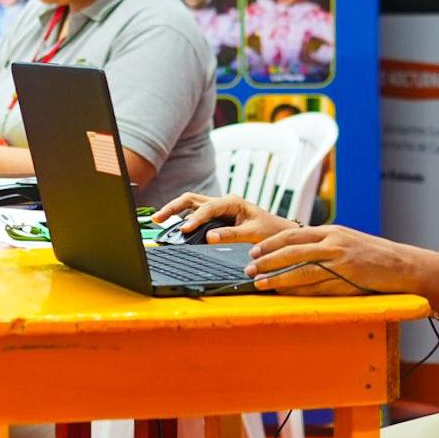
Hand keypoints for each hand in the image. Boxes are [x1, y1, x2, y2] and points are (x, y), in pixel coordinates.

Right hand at [150, 193, 296, 244]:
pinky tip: (173, 224)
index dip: (194, 219)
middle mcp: (223, 202)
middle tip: (157, 218)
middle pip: (191, 199)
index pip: (207, 208)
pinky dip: (182, 217)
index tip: (185, 229)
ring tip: (158, 220)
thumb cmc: (270, 231)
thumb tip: (209, 238)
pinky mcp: (216, 217)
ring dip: (174, 210)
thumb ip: (230, 235)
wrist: (281, 233)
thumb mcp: (252, 234)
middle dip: (173, 207)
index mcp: (232, 202)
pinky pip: (195, 213)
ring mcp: (218, 209)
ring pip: (190, 204)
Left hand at [245, 224, 415, 295]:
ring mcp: (341, 263)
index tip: (253, 252)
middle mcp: (333, 244)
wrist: (401, 265)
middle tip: (249, 268)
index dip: (270, 244)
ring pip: (302, 270)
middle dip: (267, 260)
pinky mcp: (348, 280)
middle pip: (292, 251)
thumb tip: (292, 251)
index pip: (293, 235)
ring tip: (260, 283)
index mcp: (331, 232)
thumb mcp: (345, 239)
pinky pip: (317, 288)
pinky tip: (285, 294)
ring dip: (278, 278)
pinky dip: (299, 292)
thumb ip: (321, 243)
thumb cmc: (370, 254)